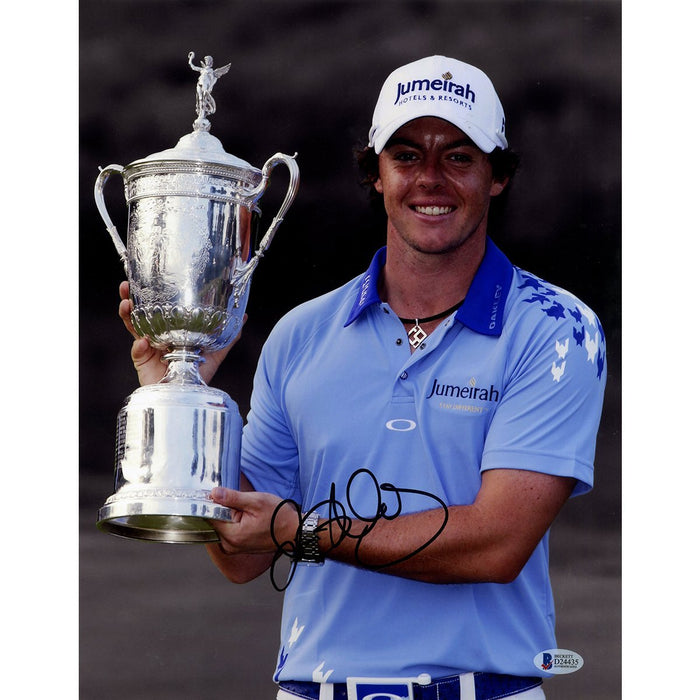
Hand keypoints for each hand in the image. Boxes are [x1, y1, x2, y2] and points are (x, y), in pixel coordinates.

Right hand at [118, 281, 244, 385]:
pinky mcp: (142, 364)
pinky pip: (138, 352)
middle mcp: (156, 337)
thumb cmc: (199, 373)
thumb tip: (244, 316)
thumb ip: (228, 336)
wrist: (189, 395)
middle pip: (140, 314)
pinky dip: (139, 347)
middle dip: (130, 299)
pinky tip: (144, 342)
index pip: (158, 308)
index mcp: (170, 331)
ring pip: (133, 328)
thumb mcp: (215, 352)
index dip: (151, 295)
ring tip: (125, 304)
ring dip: (127, 316)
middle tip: (125, 285)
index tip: (146, 280)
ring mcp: (147, 349)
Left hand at [209, 487, 298, 554]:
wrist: (294, 532)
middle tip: (235, 498)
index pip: (210, 517)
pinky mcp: (238, 546)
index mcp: (232, 535)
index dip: (211, 502)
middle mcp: (230, 545)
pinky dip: (232, 521)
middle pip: (214, 522)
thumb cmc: (278, 516)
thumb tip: (213, 493)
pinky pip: (227, 531)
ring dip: (227, 514)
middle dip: (221, 508)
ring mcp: (234, 548)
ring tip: (244, 506)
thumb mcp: (256, 501)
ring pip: (221, 525)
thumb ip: (233, 498)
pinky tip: (244, 514)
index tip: (216, 492)